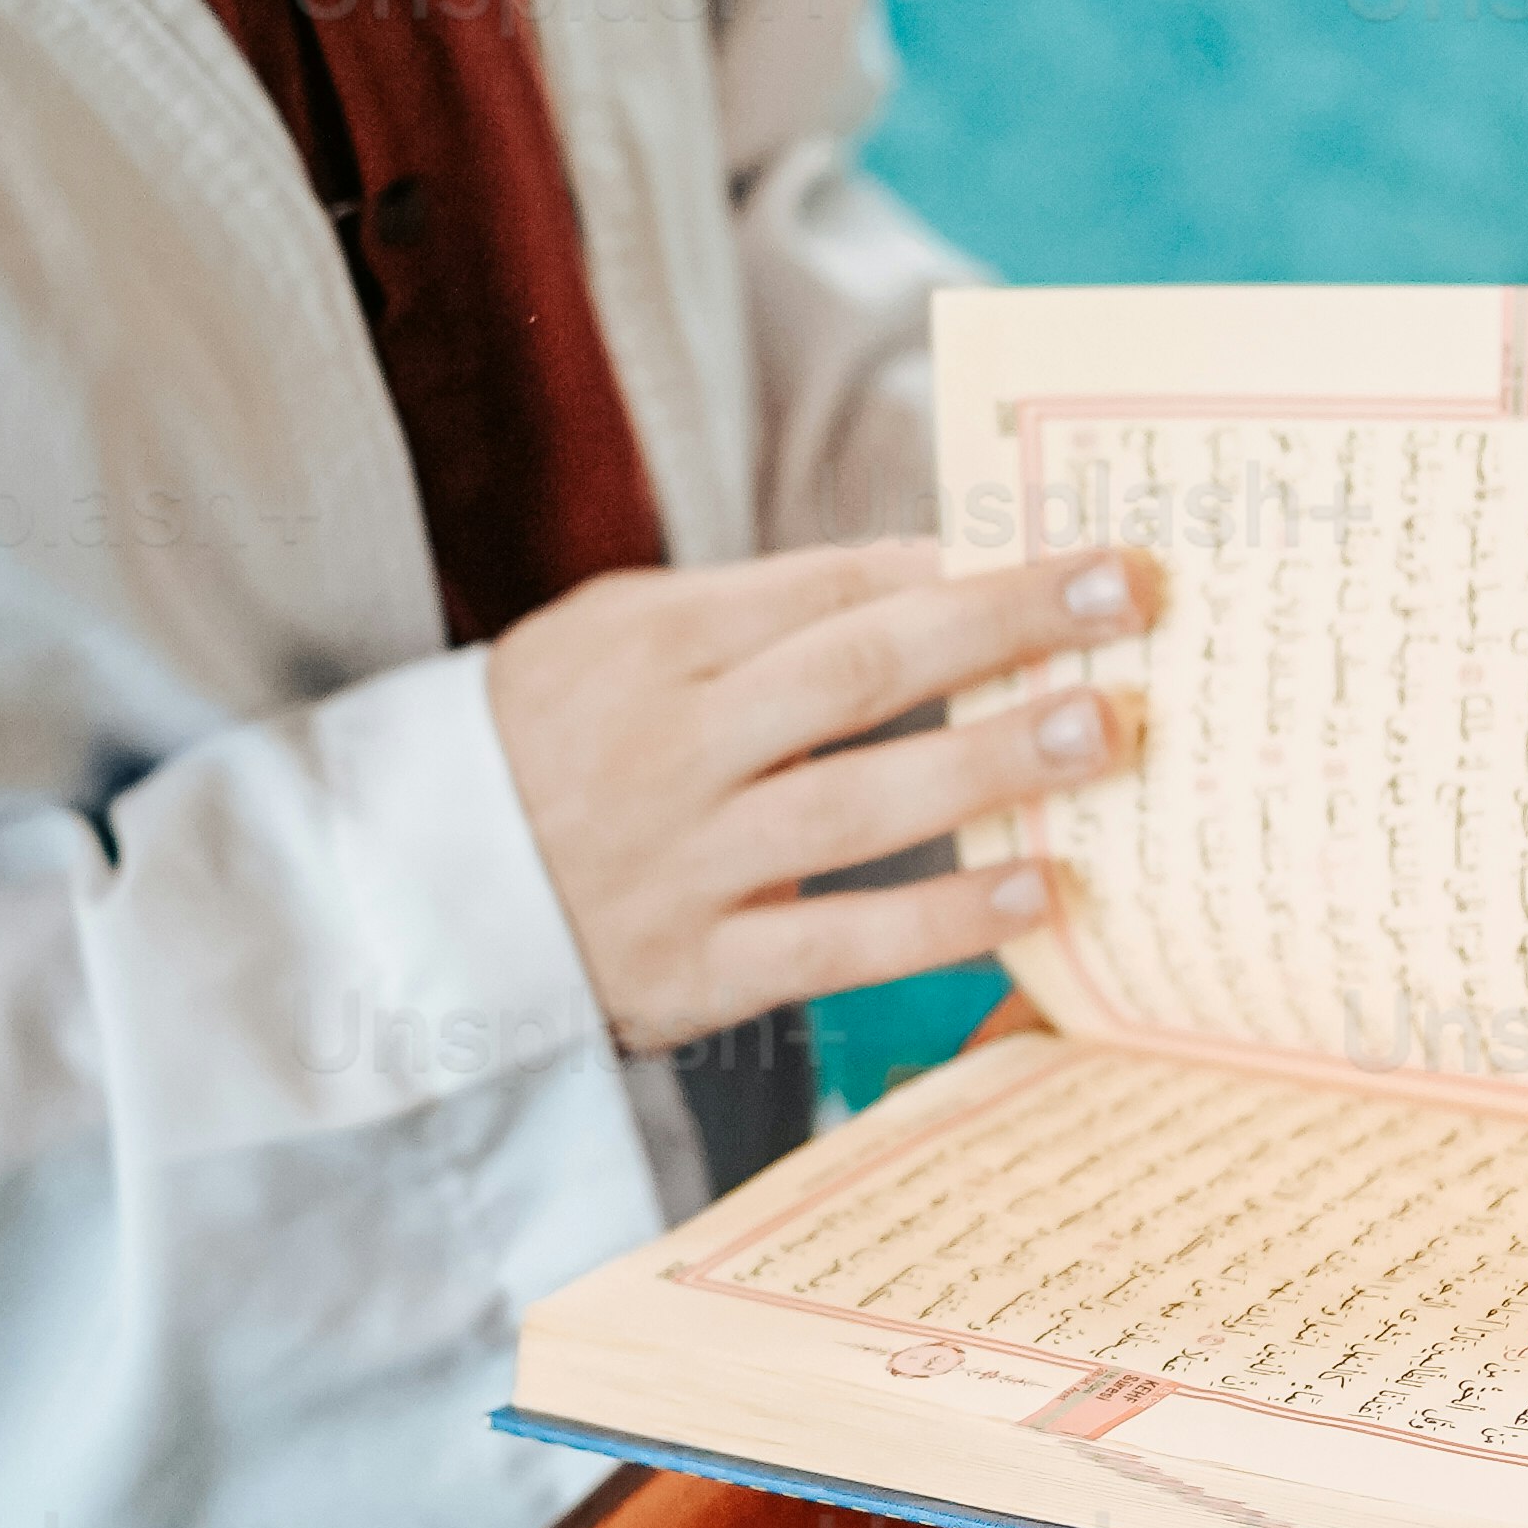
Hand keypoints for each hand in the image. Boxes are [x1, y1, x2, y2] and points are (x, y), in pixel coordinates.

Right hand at [487, 536, 1160, 1057]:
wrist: (399, 900)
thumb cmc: (551, 746)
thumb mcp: (619, 641)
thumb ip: (760, 611)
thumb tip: (935, 570)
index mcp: (650, 642)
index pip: (827, 587)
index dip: (956, 567)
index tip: (1073, 553)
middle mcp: (667, 745)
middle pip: (860, 670)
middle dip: (1005, 626)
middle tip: (1128, 597)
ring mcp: (681, 863)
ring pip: (860, 802)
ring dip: (995, 763)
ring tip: (1109, 730)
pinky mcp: (693, 973)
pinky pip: (833, 944)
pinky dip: (937, 921)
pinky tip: (1033, 890)